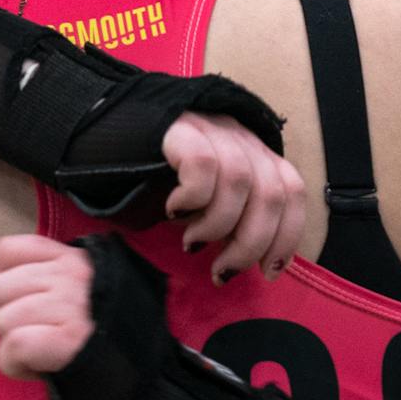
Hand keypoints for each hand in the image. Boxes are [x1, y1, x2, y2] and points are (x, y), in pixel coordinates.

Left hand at [0, 234, 98, 378]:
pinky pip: (14, 346)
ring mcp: (69, 305)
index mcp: (70, 259)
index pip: (6, 250)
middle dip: (7, 316)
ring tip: (42, 351)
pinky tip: (38, 366)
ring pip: (2, 320)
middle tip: (37, 332)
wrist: (140, 370)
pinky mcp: (67, 339)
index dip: (3, 279)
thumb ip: (41, 274)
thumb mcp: (78, 288)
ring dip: (13, 345)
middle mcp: (70, 275)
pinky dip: (17, 364)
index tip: (20, 301)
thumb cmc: (100, 334)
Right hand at [160, 111, 304, 280]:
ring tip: (192, 244)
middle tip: (222, 270)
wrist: (108, 134)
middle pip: (271, 192)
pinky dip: (193, 198)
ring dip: (217, 226)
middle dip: (250, 243)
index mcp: (255, 154)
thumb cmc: (157, 178)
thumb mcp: (206, 200)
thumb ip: (231, 218)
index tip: (268, 272)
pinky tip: (174, 210)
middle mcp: (241, 137)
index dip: (286, 236)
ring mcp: (212, 128)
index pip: (292, 192)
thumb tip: (244, 259)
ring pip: (239, 181)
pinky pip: (202, 166)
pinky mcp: (181, 128)